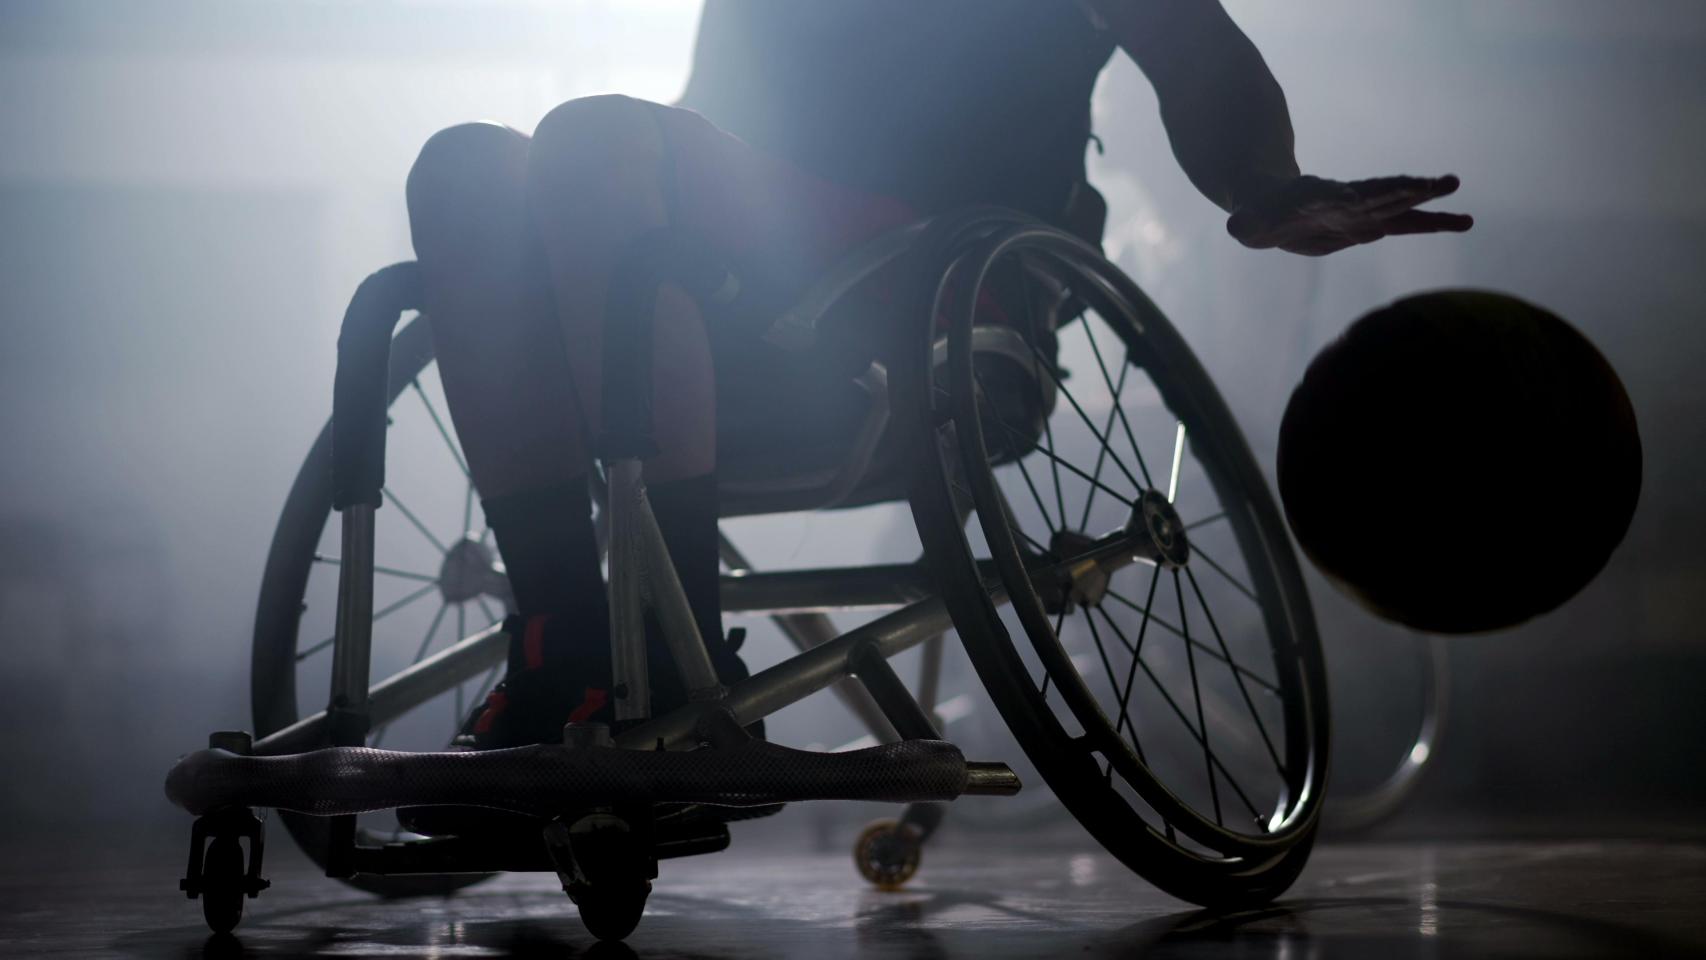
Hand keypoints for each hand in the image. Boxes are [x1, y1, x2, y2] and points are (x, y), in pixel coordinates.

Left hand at [1227, 174, 1472, 255]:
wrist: (1271, 206)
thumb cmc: (1257, 213)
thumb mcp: (1246, 221)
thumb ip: (1244, 222)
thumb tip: (1236, 226)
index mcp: (1317, 196)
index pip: (1337, 196)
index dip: (1351, 197)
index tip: (1368, 196)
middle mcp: (1347, 200)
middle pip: (1381, 194)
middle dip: (1409, 189)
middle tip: (1443, 182)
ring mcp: (1363, 211)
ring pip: (1402, 207)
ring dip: (1433, 205)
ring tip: (1467, 205)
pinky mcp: (1372, 225)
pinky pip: (1409, 224)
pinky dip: (1435, 223)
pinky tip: (1466, 221)